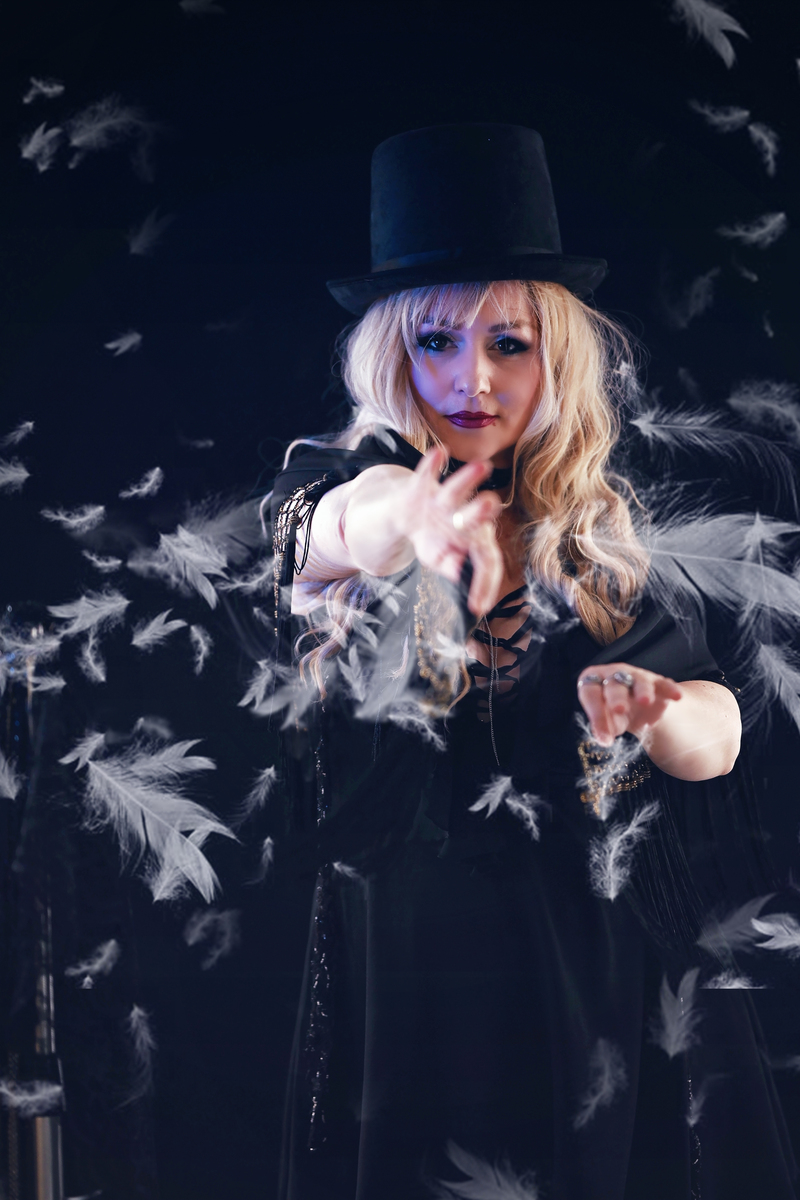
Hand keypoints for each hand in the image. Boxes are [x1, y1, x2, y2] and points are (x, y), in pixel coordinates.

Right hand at [399, 447, 503, 615]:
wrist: (408, 516)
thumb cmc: (433, 539)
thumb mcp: (437, 558)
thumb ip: (448, 564)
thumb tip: (457, 572)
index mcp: (475, 539)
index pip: (486, 560)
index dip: (484, 583)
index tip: (478, 607)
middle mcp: (464, 515)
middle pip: (477, 515)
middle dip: (481, 511)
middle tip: (490, 505)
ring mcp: (445, 500)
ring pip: (457, 490)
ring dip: (467, 478)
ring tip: (483, 466)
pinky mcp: (423, 487)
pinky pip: (428, 474)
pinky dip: (432, 465)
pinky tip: (439, 454)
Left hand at [577, 663, 682, 746]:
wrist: (636, 708)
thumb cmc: (613, 714)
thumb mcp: (607, 721)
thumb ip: (604, 727)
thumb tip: (604, 739)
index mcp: (594, 682)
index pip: (590, 693)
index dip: (595, 712)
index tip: (603, 734)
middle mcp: (614, 674)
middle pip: (614, 683)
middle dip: (616, 696)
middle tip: (619, 709)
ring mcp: (637, 677)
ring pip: (639, 680)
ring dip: (642, 690)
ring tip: (645, 701)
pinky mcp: (658, 682)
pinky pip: (664, 684)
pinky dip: (670, 689)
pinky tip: (677, 697)